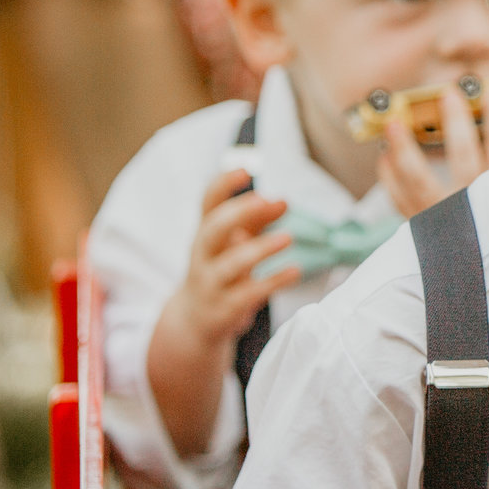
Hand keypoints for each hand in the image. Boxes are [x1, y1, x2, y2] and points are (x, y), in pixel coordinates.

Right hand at [170, 169, 294, 348]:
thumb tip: (283, 200)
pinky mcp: (225, 308)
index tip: (245, 168)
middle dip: (237, 213)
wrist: (193, 320)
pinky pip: (248, 294)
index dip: (223, 184)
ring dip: (259, 249)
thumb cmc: (219, 271)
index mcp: (205, 233)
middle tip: (264, 200)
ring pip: (230, 264)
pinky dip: (273, 282)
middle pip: (213, 229)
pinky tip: (295, 271)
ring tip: (287, 237)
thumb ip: (258, 222)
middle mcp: (203, 255)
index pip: (207, 203)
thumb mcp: (233, 244)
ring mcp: (211, 283)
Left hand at [376, 71, 488, 217]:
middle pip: (463, 155)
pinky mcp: (424, 229)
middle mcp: (472, 204)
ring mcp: (444, 217)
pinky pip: (401, 202)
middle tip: (448, 94)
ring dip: (406, 148)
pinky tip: (384, 158)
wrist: (479, 286)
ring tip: (394, 123)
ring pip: (420, 178)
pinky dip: (390, 179)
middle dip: (456, 122)